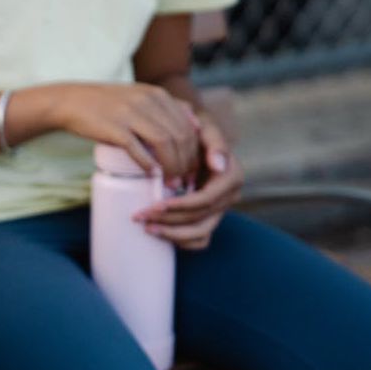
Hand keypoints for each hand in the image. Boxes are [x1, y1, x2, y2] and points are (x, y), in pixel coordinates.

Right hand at [50, 83, 200, 178]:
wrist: (72, 101)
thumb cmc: (107, 104)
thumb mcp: (140, 96)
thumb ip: (165, 107)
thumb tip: (194, 123)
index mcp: (158, 95)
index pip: (188, 126)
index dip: (195, 152)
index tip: (192, 170)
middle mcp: (148, 102)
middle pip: (180, 136)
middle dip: (187, 162)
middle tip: (183, 180)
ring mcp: (131, 114)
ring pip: (165, 142)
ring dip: (172, 166)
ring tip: (171, 182)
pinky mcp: (114, 128)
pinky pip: (138, 148)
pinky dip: (148, 163)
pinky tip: (152, 174)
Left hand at [135, 112, 243, 250]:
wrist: (190, 136)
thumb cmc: (193, 130)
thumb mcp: (204, 127)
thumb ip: (214, 141)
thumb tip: (219, 165)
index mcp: (231, 176)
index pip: (206, 200)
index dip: (180, 206)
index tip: (154, 206)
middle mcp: (229, 196)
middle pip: (199, 218)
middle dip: (168, 220)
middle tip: (139, 216)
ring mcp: (219, 210)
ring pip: (200, 233)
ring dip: (172, 234)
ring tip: (146, 228)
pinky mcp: (209, 218)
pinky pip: (200, 240)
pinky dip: (182, 242)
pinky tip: (160, 234)